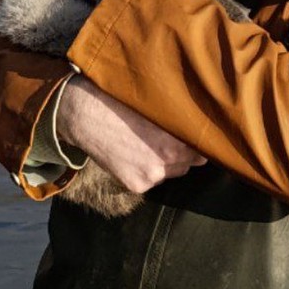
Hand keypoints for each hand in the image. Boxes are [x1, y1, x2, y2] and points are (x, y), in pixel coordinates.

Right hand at [58, 76, 206, 192]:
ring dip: (168, 163)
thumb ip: (177, 119)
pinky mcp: (136, 185)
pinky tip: (135, 155)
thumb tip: (196, 123)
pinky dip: (147, 171)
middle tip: (171, 139)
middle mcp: (167, 161)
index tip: (193, 136)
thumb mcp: (153, 106)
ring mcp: (151, 176)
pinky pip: (152, 180)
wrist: (85, 116)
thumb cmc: (118, 102)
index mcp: (176, 139)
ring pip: (172, 173)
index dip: (198, 142)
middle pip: (190, 163)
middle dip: (184, 153)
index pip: (203, 149)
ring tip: (149, 146)